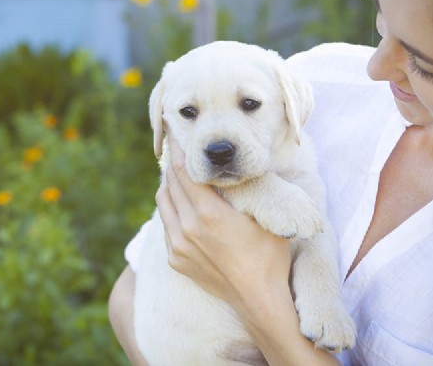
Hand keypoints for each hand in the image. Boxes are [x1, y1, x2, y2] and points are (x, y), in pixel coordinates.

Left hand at [155, 137, 292, 309]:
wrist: (259, 299)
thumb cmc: (269, 255)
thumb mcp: (264, 215)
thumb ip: (247, 188)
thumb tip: (239, 164)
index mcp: (208, 214)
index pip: (184, 171)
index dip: (178, 150)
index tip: (175, 133)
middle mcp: (187, 228)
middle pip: (169, 184)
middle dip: (172, 164)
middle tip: (176, 148)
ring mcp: (178, 246)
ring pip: (163, 204)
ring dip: (169, 186)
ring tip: (178, 174)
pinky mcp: (176, 260)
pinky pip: (167, 225)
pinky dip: (171, 209)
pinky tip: (182, 204)